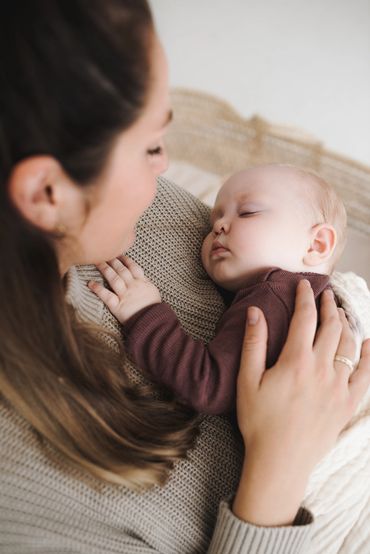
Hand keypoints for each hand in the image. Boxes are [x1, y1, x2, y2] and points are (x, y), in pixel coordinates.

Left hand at [87, 255, 160, 322]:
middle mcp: (133, 286)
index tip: (119, 253)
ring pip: (114, 279)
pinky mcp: (117, 306)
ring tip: (97, 262)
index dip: (125, 259)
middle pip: (121, 270)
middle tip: (104, 253)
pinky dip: (98, 289)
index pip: (133, 267)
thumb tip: (140, 275)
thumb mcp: (153, 291)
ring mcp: (125, 295)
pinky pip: (107, 296)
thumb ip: (145, 282)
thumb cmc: (153, 308)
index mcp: (142, 282)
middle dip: (113, 260)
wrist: (153, 322)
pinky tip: (90, 283)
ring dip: (105, 269)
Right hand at [233, 279, 369, 525]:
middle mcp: (322, 369)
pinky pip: (366, 375)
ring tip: (340, 314)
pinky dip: (369, 356)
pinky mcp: (348, 404)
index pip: (306, 318)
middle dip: (329, 306)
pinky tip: (368, 344)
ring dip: (346, 325)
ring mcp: (338, 387)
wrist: (280, 461)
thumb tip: (255, 311)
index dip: (305, 298)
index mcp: (296, 361)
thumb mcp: (247, 380)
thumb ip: (253, 343)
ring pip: (349, 346)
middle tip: (325, 294)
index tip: (304, 286)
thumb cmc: (259, 421)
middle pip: (332, 327)